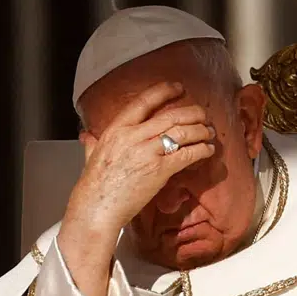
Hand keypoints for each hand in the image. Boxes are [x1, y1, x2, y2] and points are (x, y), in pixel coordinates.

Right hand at [57, 83, 214, 295]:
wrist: (97, 208)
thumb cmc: (94, 186)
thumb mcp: (90, 157)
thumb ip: (91, 144)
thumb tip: (87, 136)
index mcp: (116, 129)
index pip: (144, 102)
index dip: (164, 92)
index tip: (178, 88)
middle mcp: (133, 136)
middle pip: (171, 116)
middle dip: (192, 113)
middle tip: (203, 114)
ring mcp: (147, 153)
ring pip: (182, 133)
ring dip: (200, 131)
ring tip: (209, 132)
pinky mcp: (159, 171)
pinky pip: (186, 155)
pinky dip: (200, 150)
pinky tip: (207, 150)